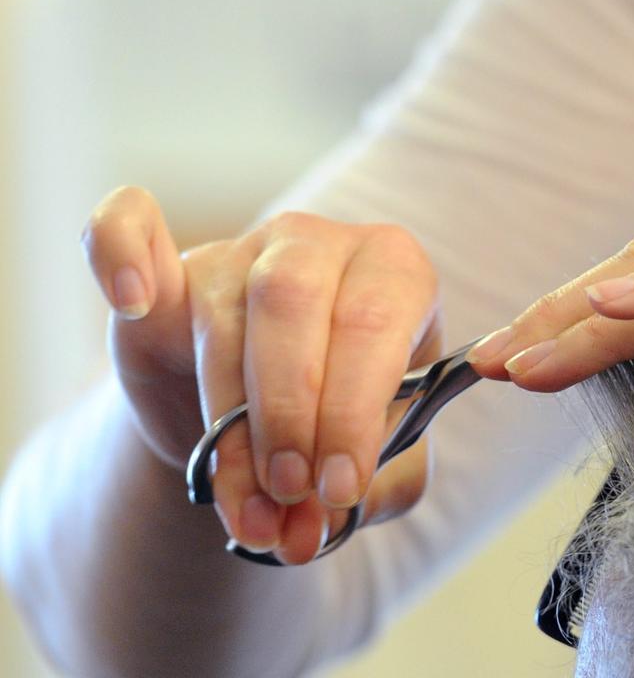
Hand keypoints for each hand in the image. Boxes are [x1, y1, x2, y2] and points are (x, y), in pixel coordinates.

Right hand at [82, 187, 440, 563]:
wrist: (273, 431)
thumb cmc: (343, 426)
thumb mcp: (384, 461)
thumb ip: (371, 489)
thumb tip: (317, 523)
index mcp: (395, 272)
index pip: (374, 322)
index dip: (351, 412)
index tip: (335, 490)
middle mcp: (317, 246)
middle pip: (295, 306)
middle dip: (290, 418)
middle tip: (289, 494)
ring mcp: (239, 252)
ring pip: (223, 324)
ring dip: (229, 433)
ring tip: (247, 514)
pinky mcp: (167, 276)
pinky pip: (130, 228)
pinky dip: (119, 250)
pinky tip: (134, 301)